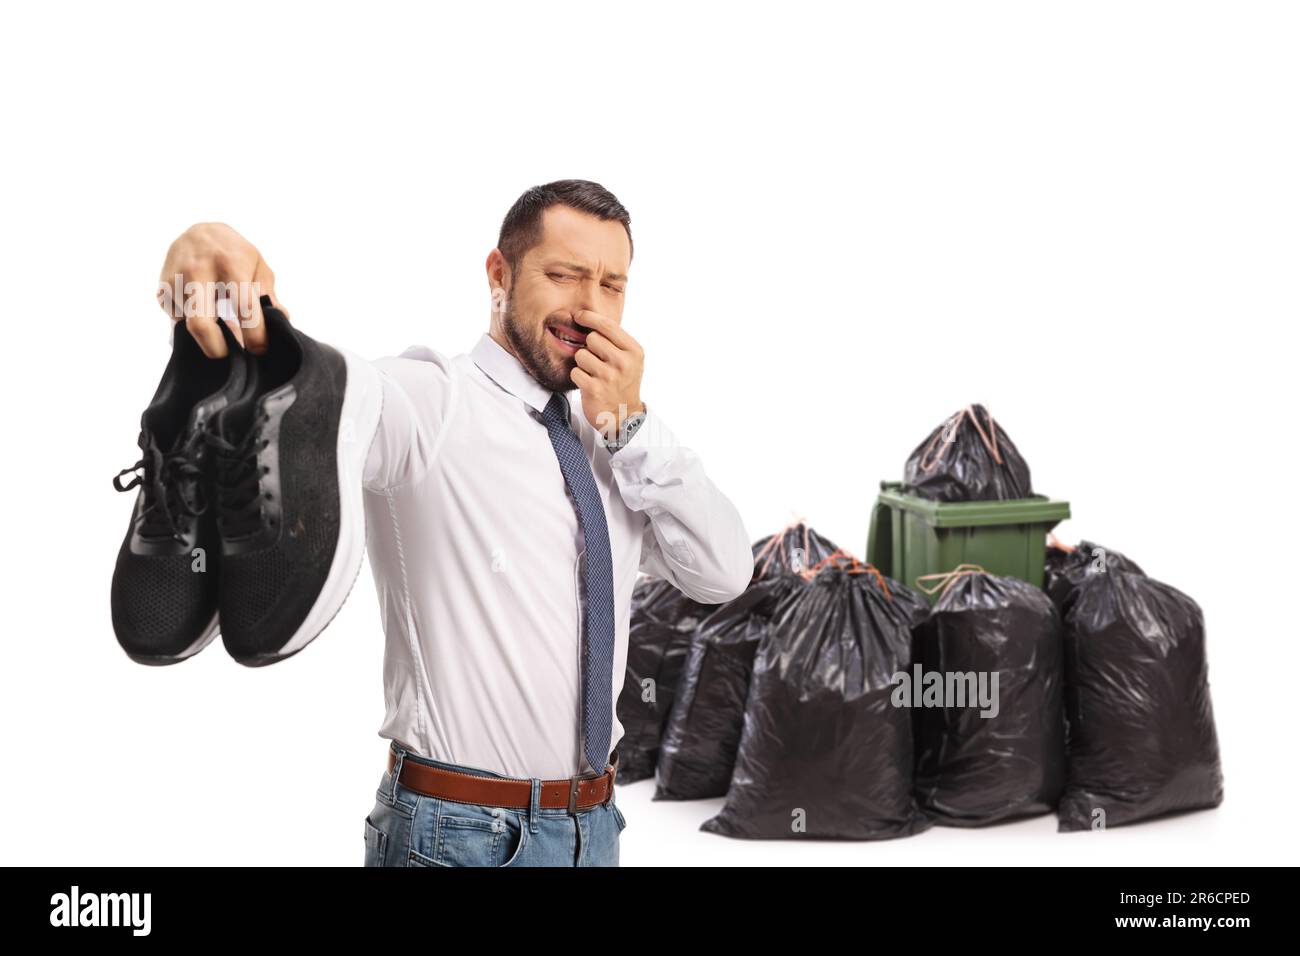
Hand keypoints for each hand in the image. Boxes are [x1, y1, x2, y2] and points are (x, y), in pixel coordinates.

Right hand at [156, 222, 282, 357]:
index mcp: (230, 263)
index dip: (255, 335)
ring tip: (221, 324)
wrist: (198, 230)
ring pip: (188, 326)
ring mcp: (176, 281)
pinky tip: (204, 310)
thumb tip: (282, 322)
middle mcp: (198, 271)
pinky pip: (178, 320)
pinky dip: (193, 322)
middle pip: (201, 324)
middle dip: (215, 349)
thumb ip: (268, 295)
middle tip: (229, 356)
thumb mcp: (257, 265)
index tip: (260, 350)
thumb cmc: (234, 251)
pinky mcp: (162, 290)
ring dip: (206, 334)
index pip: (245, 307)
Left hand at [569, 309, 645, 440]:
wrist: (624, 416)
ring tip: (594, 373)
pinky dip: (578, 377)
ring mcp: (609, 376)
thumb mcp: (630, 359)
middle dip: (589, 347)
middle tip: (596, 360)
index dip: (589, 317)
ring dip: (583, 364)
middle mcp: (623, 362)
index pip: (607, 325)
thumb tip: (588, 318)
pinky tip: (589, 383)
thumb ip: (615, 340)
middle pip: (591, 338)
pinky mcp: (595, 389)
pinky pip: (575, 371)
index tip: (579, 315)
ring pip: (581, 354)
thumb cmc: (624, 383)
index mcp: (634, 351)